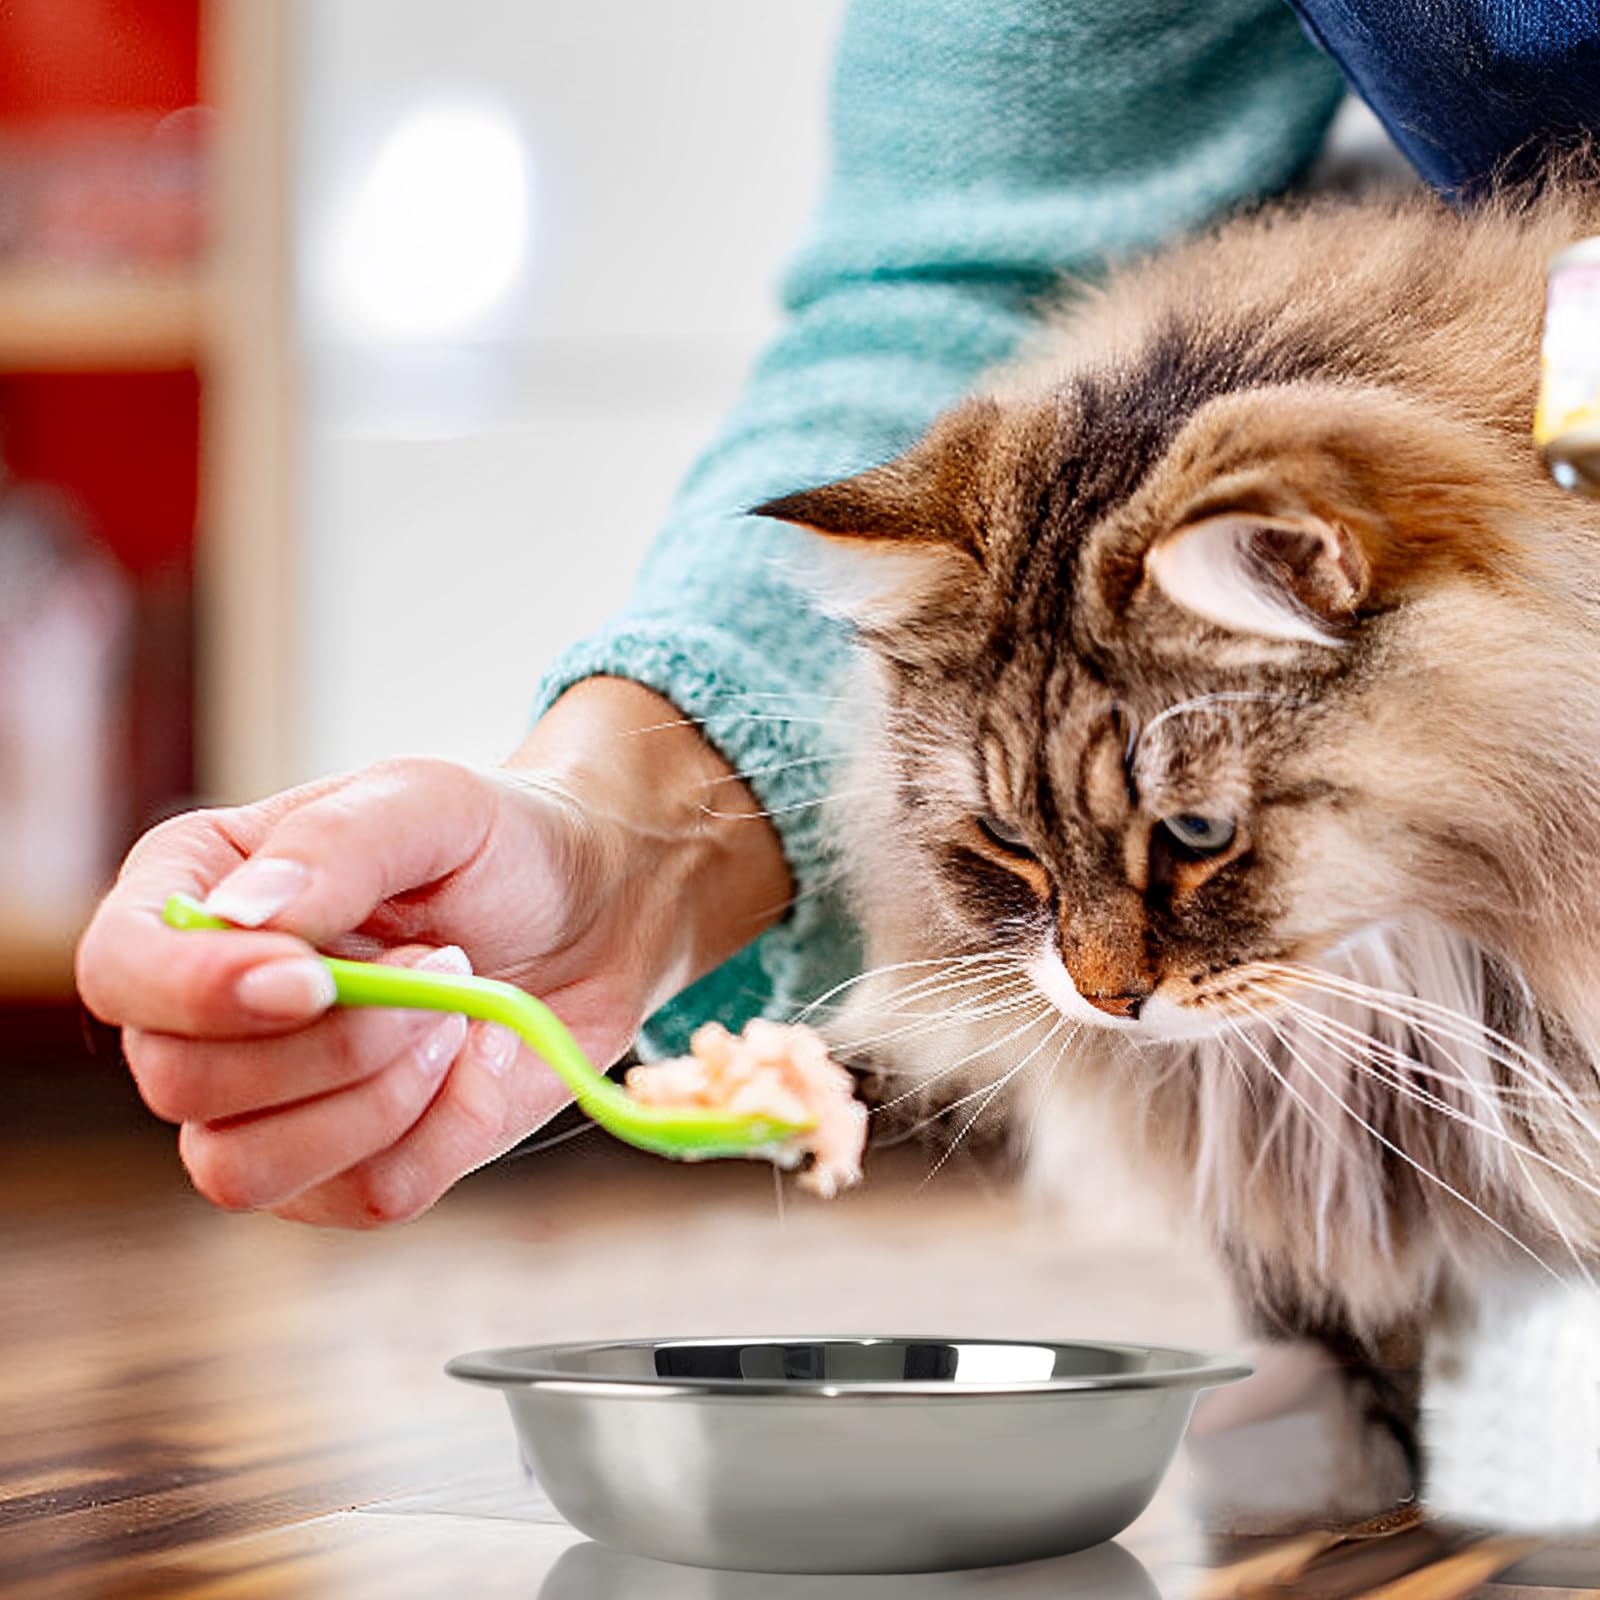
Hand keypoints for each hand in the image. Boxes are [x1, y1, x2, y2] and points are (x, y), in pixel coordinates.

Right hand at [76, 678, 790, 1226]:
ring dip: (380, 1098)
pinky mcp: (346, 1167)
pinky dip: (441, 1134)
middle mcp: (209, 1008)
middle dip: (335, 1041)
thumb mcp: (432, 803)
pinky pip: (364, 1198)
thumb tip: (236, 919)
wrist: (598, 914)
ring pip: (249, 1170)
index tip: (310, 979)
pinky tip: (473, 1063)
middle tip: (443, 967)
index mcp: (199, 895)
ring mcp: (268, 1103)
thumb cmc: (501, 844)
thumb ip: (336, 846)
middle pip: (182, 1083)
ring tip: (456, 1013)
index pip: (121, 970)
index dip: (194, 994)